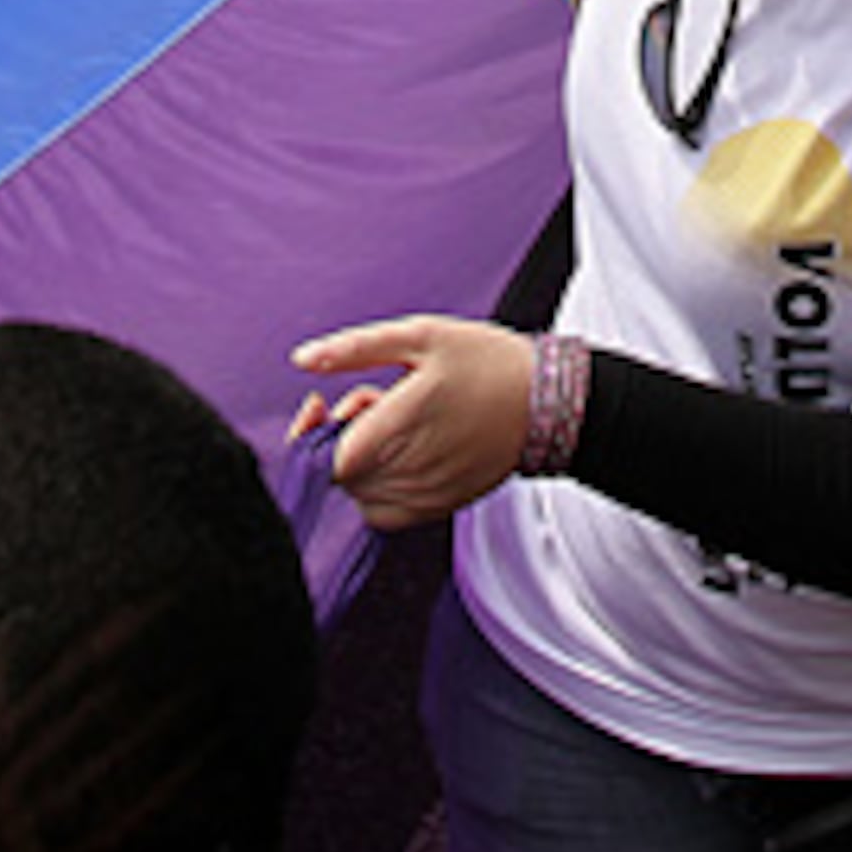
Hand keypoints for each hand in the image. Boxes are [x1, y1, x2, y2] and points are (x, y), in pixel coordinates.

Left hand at [286, 316, 531, 529]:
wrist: (549, 402)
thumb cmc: (487, 362)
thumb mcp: (421, 336)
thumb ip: (355, 349)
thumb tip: (302, 360)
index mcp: (403, 423)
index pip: (330, 459)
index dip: (313, 435)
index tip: (323, 405)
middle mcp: (413, 469)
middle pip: (341, 478)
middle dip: (339, 440)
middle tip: (370, 401)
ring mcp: (429, 495)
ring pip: (360, 498)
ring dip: (359, 466)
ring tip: (391, 426)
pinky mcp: (442, 507)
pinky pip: (386, 515)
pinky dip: (377, 489)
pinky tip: (399, 453)